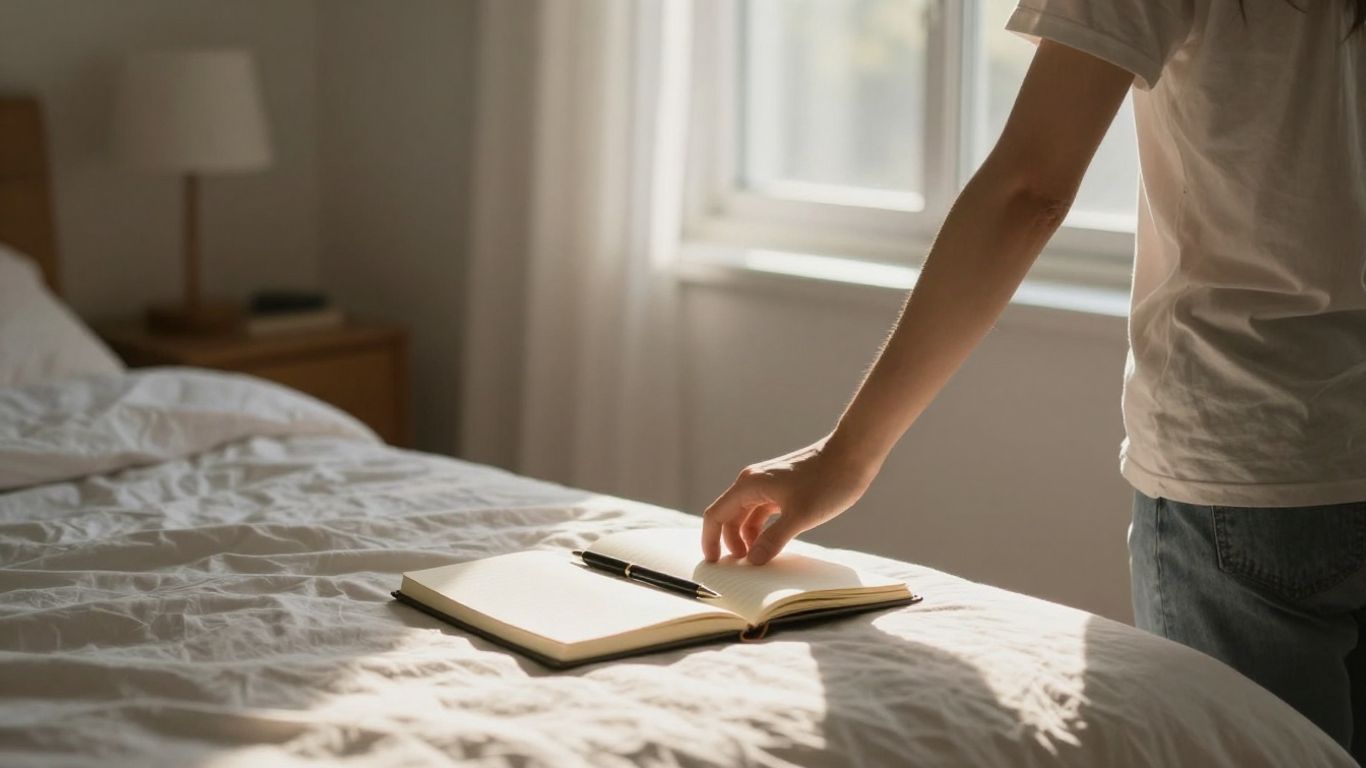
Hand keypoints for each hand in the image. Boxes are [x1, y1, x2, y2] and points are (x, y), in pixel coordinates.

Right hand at [701, 435, 876, 564]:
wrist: (853, 455)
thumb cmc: (827, 482)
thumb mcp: (800, 516)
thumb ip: (773, 539)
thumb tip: (752, 561)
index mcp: (749, 485)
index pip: (716, 515)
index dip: (711, 540)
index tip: (714, 563)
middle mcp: (753, 482)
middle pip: (729, 517)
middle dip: (730, 543)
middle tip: (739, 569)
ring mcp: (768, 484)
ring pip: (747, 516)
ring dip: (747, 538)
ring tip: (756, 560)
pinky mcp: (783, 488)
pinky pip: (764, 512)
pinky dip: (763, 530)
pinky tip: (772, 544)